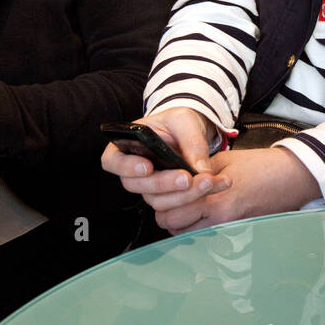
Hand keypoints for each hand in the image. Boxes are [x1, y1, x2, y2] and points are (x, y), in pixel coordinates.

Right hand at [102, 108, 222, 223]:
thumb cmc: (179, 122)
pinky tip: (212, 186)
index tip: (147, 167)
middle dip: (164, 184)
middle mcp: (133, 169)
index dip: (126, 167)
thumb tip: (200, 169)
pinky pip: (174, 204)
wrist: (191, 133)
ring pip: (157, 200)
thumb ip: (191, 142)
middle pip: (137, 185)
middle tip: (187, 178)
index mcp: (126, 145)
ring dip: (182, 195)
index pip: (112, 161)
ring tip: (207, 182)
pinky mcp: (166, 195)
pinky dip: (194, 197)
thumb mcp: (185, 120)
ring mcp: (148, 185)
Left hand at [159, 147, 319, 231]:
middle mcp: (219, 220)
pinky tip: (200, 210)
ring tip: (185, 202)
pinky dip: (196, 225)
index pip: (170, 211)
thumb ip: (195, 171)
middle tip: (170, 195)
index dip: (160, 199)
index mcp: (214, 200)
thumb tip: (174, 177)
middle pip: (173, 227)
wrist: (291, 178)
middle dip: (167, 212)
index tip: (161, 186)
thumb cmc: (260, 166)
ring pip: (186, 234)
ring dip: (180, 221)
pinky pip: (203, 234)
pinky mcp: (234, 231)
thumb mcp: (223, 160)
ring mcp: (226, 228)